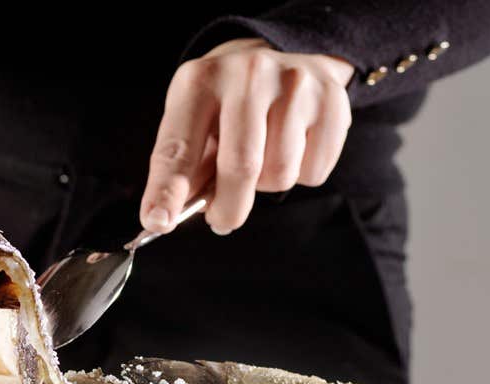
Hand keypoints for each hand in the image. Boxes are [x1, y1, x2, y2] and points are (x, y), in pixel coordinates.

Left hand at [140, 39, 353, 235]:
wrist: (284, 57)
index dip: (166, 190)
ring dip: (266, 186)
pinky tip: (292, 148)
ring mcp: (295, 84)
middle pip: (239, 168)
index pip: (178, 147)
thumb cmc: (228, 103)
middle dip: (228, 209)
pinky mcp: (332, 100)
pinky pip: (313, 172)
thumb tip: (165, 216)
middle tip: (222, 219)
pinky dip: (300, 176)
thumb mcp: (194, 121)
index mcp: (200, 81)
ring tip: (262, 159)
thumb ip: (184, 168)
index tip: (157, 221)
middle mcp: (248, 75)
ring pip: (279, 175)